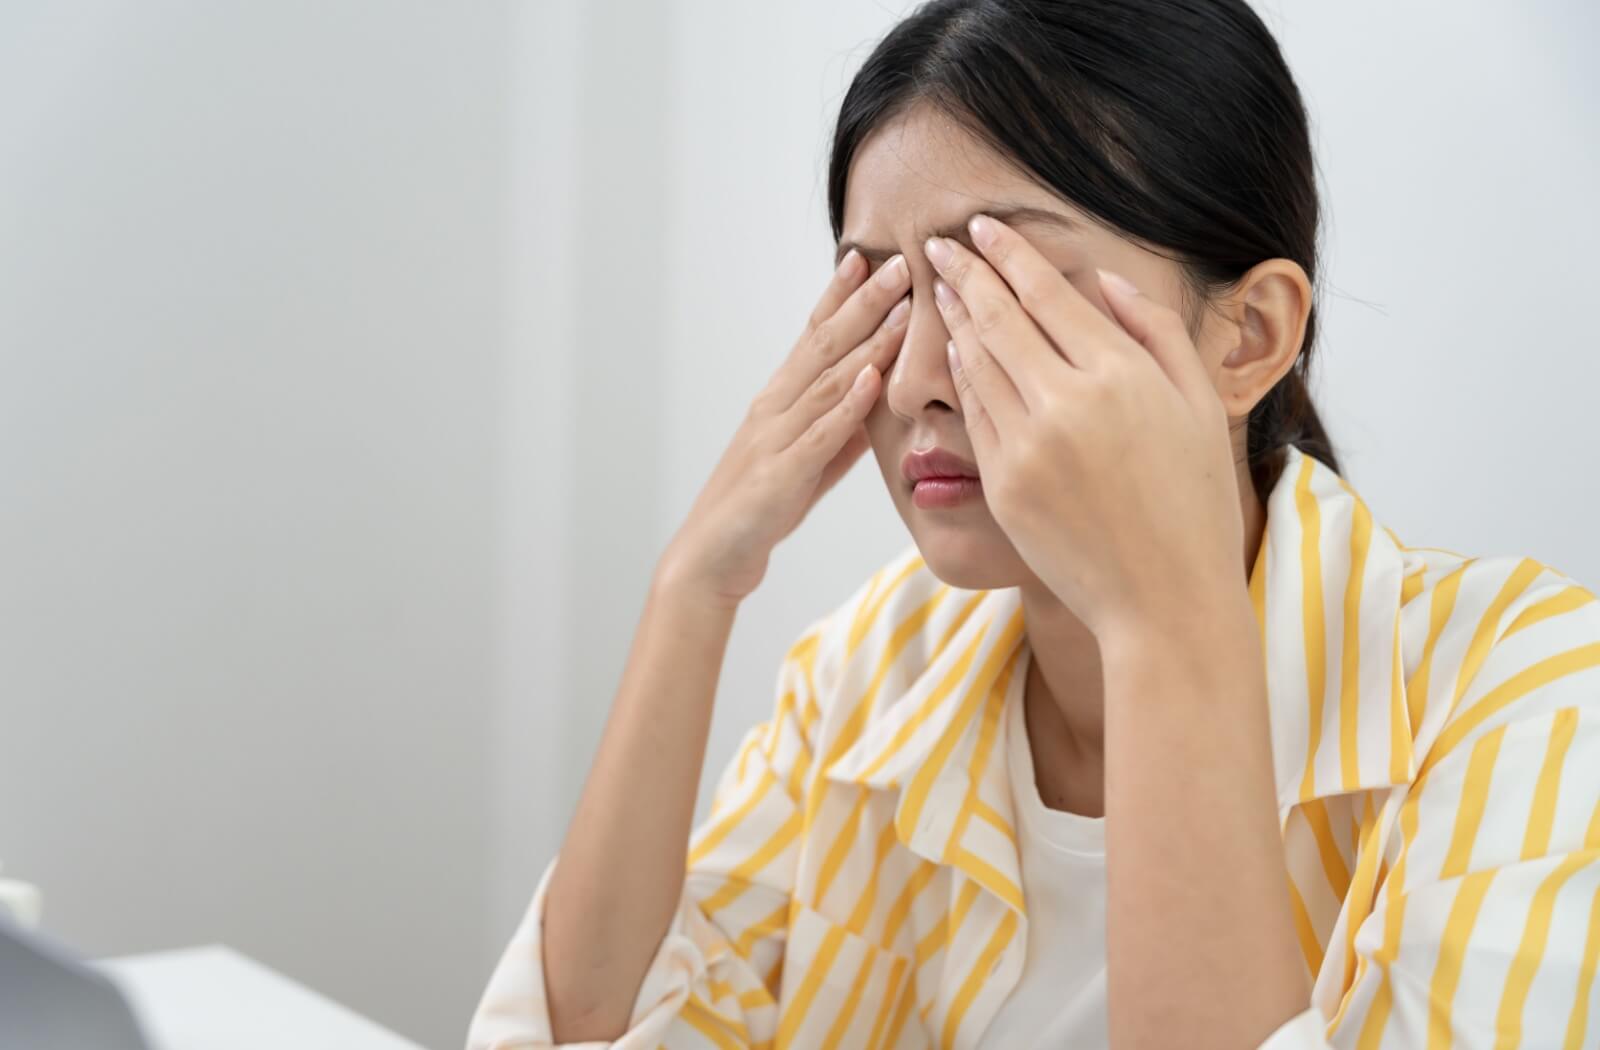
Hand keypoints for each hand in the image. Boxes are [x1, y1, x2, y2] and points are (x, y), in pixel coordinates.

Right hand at [659, 249, 911, 607]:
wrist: (713, 557)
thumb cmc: (761, 507)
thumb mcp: (809, 461)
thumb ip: (841, 428)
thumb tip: (878, 398)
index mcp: (780, 400)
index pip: (813, 335)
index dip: (839, 295)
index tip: (867, 257)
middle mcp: (774, 408)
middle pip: (823, 345)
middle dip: (863, 302)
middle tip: (899, 262)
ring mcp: (776, 439)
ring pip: (827, 381)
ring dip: (866, 343)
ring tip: (899, 309)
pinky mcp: (780, 476)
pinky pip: (820, 436)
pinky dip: (847, 407)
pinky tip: (871, 380)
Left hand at [923, 214, 1244, 638]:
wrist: (1166, 600)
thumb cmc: (1194, 503)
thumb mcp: (1198, 406)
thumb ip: (1154, 334)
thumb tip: (1105, 281)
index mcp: (1121, 375)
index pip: (1047, 294)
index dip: (1008, 255)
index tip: (980, 227)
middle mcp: (1067, 403)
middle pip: (999, 318)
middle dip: (963, 273)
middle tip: (936, 244)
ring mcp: (1028, 446)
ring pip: (977, 364)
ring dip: (954, 319)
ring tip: (938, 288)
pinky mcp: (1003, 486)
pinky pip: (974, 416)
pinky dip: (962, 377)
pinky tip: (957, 352)